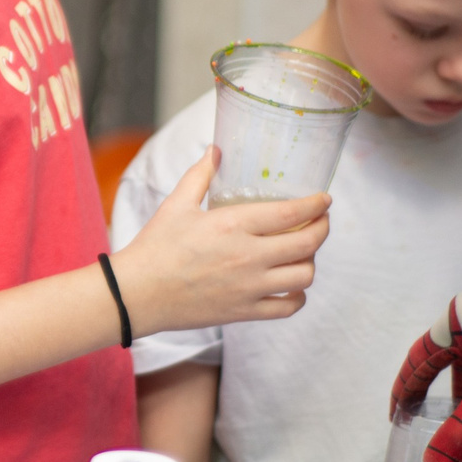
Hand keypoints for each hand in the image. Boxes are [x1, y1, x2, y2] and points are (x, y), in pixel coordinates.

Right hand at [109, 148, 328, 336]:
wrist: (137, 294)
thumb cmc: (155, 247)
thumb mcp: (176, 205)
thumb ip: (200, 175)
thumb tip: (215, 150)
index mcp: (233, 225)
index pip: (291, 213)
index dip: (316, 205)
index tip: (324, 199)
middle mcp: (248, 257)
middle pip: (307, 243)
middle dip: (322, 228)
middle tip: (321, 221)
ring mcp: (249, 287)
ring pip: (303, 275)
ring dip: (310, 262)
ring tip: (303, 253)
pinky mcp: (244, 311)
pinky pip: (288, 306)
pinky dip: (298, 295)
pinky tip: (291, 286)